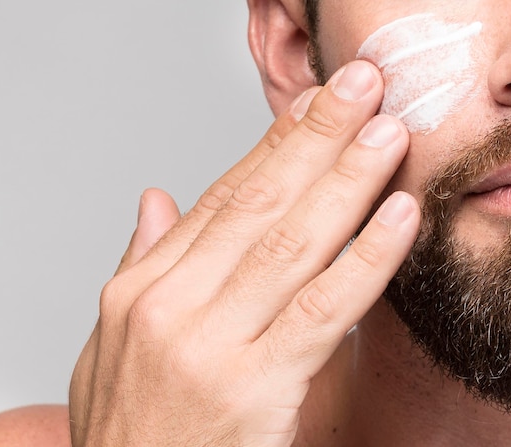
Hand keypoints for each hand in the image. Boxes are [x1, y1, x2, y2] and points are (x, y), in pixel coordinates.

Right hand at [69, 60, 420, 446]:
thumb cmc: (131, 430)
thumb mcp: (112, 343)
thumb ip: (141, 264)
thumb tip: (155, 200)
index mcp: (140, 290)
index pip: (219, 199)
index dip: (270, 147)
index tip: (311, 106)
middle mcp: (170, 305)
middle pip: (257, 204)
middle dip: (315, 139)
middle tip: (359, 88)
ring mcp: (209, 345)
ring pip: (291, 244)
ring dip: (347, 182)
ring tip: (386, 135)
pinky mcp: (253, 390)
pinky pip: (320, 312)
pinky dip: (365, 261)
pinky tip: (398, 218)